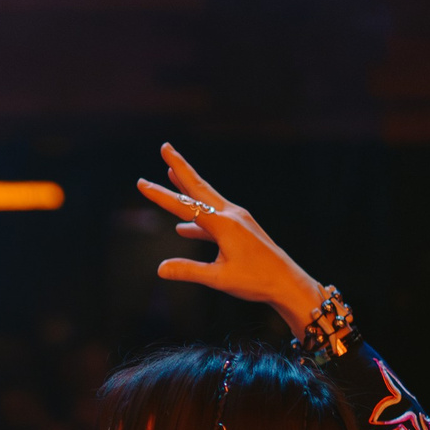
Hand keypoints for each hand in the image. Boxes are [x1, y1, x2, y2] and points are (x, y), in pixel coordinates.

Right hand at [135, 143, 324, 333]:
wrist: (288, 282)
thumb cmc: (256, 281)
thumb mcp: (218, 279)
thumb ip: (188, 271)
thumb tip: (160, 268)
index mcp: (224, 224)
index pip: (185, 206)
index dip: (161, 195)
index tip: (141, 183)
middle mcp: (231, 215)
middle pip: (199, 186)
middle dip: (180, 166)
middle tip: (166, 147)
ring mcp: (238, 219)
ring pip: (206, 198)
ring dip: (187, 185)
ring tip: (171, 173)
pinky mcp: (241, 228)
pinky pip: (213, 216)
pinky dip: (196, 217)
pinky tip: (183, 228)